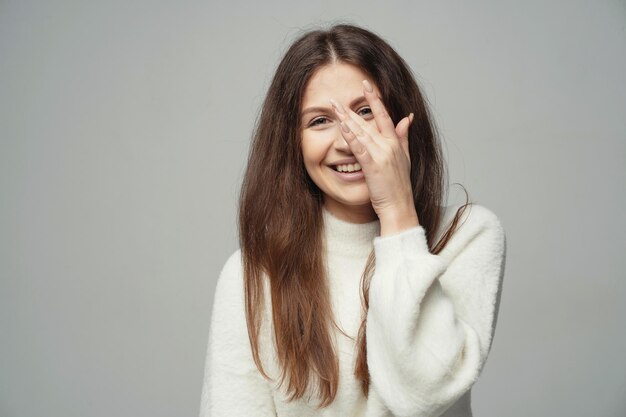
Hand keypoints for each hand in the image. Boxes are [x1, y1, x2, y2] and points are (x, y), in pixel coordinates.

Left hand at [330, 80, 418, 235]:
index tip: (365, 85)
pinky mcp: (373, 166)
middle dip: (351, 109)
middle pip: (367, 122)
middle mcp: (389, 145)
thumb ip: (403, 137)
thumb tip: (407, 118)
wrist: (399, 206)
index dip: (374, 99)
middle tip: (336, 99)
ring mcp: (381, 155)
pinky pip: (360, 148)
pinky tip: (342, 128)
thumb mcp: (405, 158)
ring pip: (362, 132)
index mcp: (395, 143)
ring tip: (334, 108)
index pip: (384, 115)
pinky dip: (350, 137)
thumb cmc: (399, 186)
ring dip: (346, 119)